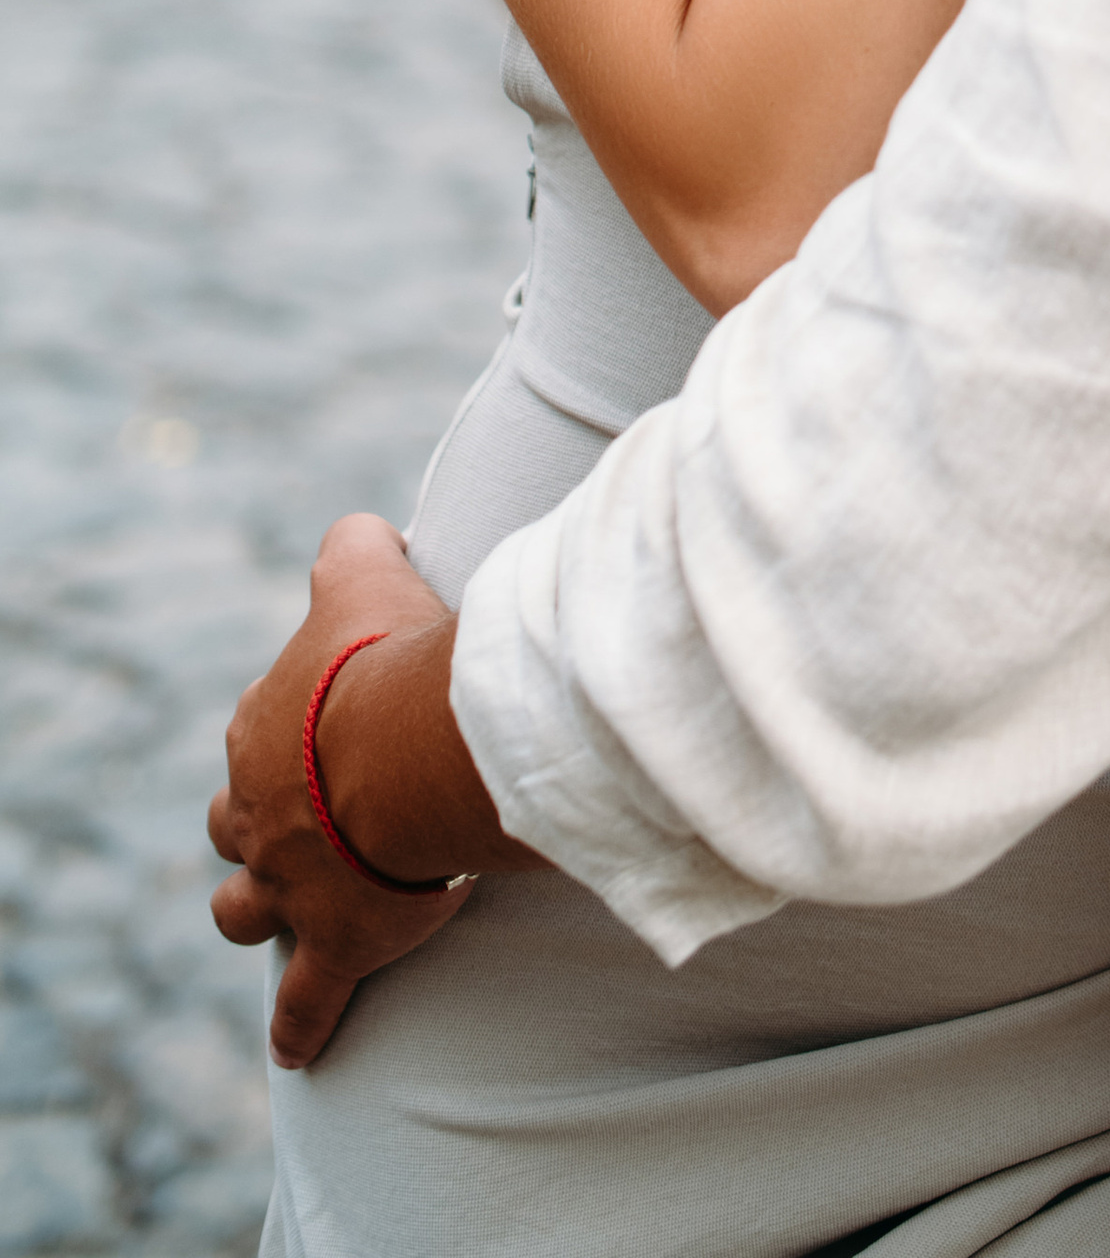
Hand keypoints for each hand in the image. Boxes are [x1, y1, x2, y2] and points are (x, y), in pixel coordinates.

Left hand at [209, 515, 480, 1068]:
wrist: (408, 756)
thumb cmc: (387, 661)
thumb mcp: (364, 576)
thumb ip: (352, 545)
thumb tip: (357, 527)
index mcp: (264, 728)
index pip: (259, 726)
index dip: (293, 727)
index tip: (330, 724)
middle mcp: (257, 811)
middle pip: (234, 823)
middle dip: (255, 824)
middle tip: (300, 820)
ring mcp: (289, 887)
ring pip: (245, 913)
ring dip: (260, 914)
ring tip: (283, 918)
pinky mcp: (333, 947)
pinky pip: (306, 1004)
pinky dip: (300, 1026)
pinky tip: (299, 1049)